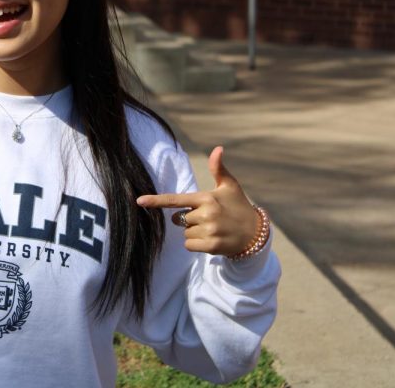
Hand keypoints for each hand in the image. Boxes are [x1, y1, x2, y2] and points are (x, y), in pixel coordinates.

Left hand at [136, 146, 258, 256]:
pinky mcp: (211, 246)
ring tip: (212, 228)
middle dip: (189, 219)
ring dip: (194, 232)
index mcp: (206, 198)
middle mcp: (206, 214)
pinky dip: (196, 244)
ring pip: (185, 233)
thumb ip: (218, 169)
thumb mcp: (229, 186)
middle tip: (208, 217)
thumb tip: (218, 148)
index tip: (139, 201)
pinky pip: (189, 245)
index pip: (176, 199)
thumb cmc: (238, 206)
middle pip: (179, 219)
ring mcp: (209, 231)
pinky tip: (211, 239)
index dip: (156, 201)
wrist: (256, 233)